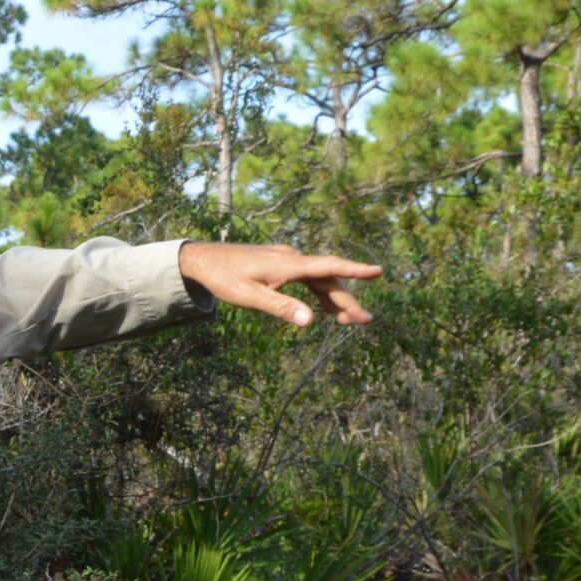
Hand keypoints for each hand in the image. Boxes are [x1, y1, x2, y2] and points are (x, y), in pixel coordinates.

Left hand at [178, 241, 380, 327]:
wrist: (201, 259)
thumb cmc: (223, 278)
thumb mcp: (249, 296)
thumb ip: (281, 307)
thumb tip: (311, 320)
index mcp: (288, 264)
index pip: (329, 267)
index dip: (355, 271)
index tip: (379, 271)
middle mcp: (291, 259)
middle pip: (327, 280)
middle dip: (347, 300)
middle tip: (366, 321)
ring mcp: (286, 261)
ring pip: (317, 281)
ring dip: (333, 299)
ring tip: (350, 321)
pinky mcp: (279, 266)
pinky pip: (306, 280)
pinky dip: (317, 294)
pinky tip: (326, 309)